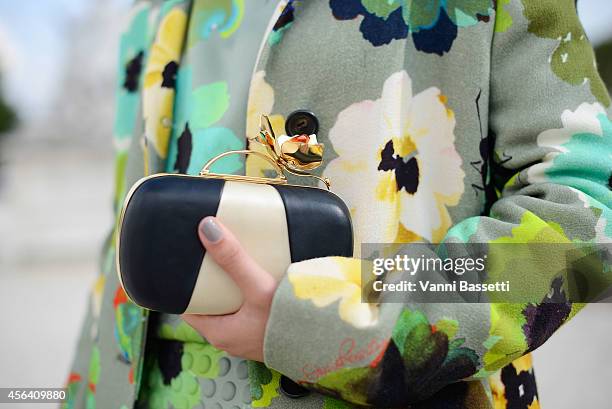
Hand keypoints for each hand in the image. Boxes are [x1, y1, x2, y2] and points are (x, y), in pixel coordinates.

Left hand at [182, 216, 277, 361]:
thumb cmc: (288, 327)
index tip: (188, 262)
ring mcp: (246, 338)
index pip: (187, 305)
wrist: (325, 347)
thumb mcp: (258, 288)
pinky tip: (261, 281)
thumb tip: (208, 229)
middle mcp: (229, 337)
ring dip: (232, 288)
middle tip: (214, 255)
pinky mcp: (263, 334)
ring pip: (229, 308)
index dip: (185, 283)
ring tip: (237, 263)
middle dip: (211, 281)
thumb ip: (234, 259)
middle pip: (209, 304)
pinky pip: (248, 312)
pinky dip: (249, 296)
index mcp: (217, 331)